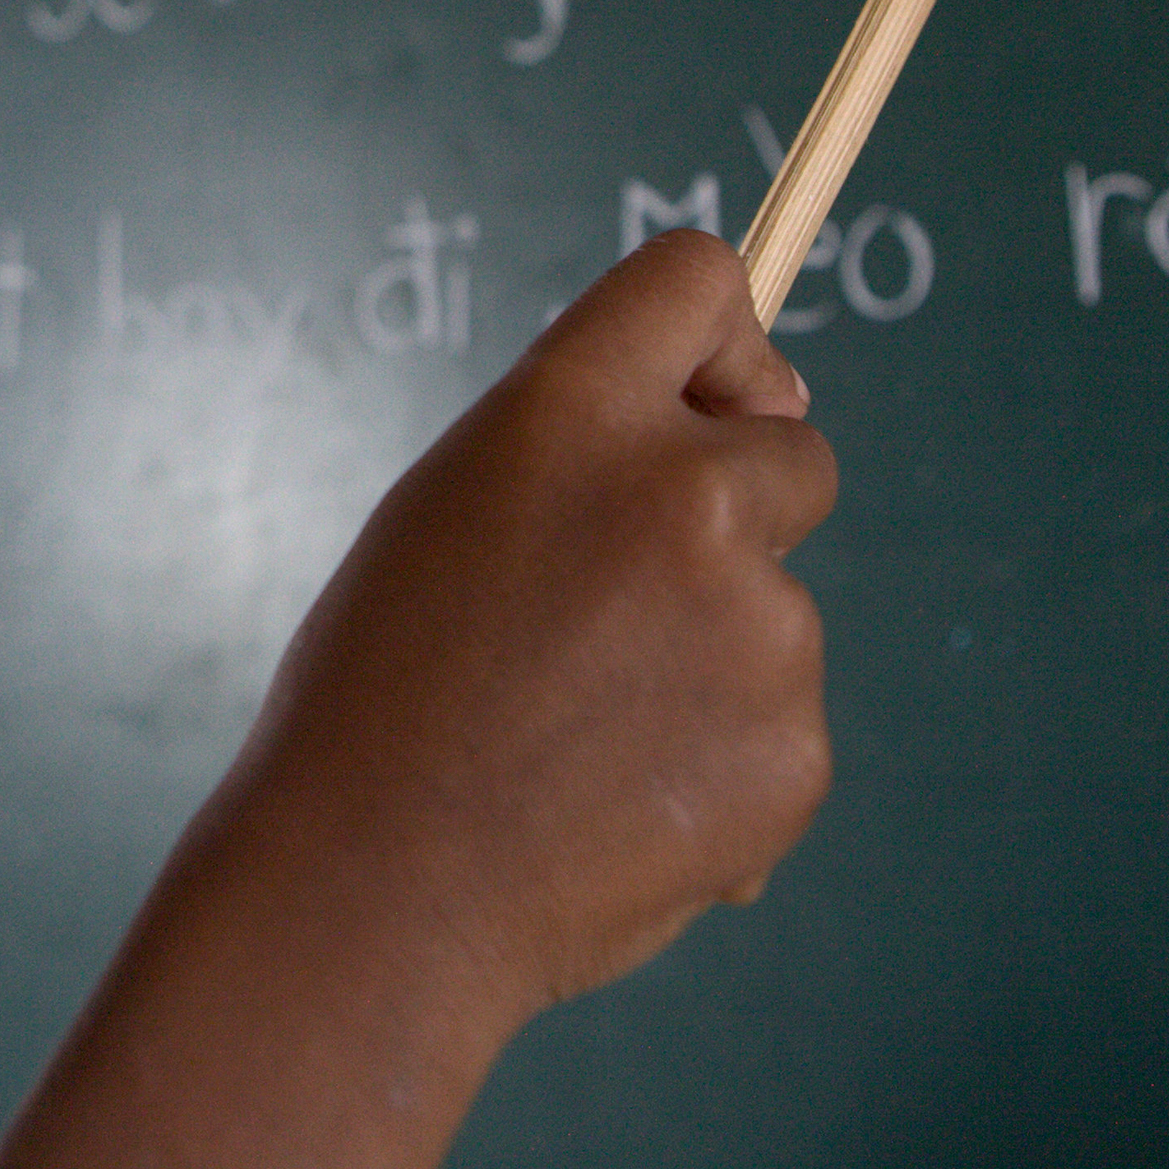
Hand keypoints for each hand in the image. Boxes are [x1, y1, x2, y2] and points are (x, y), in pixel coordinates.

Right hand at [0, 232, 835, 1168]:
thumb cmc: (382, 691)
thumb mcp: (451, 506)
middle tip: (615, 608)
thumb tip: (768, 416)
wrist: (373, 889)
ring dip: (710, 657)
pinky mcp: (795, 750)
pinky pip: (781, 725)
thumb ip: (587, 446)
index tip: (699, 398)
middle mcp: (680, 493)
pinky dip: (719, 759)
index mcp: (569, 413)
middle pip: (795, 448)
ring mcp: (755, 625)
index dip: (715, 339)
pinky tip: (614, 801)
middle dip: (738, 507)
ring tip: (577, 735)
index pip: (699, 278)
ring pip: (779, 609)